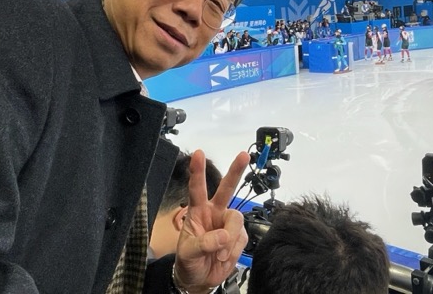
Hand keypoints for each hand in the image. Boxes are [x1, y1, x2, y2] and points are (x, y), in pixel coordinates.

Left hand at [174, 150, 249, 292]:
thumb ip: (204, 243)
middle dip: (235, 171)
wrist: (199, 280)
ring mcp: (227, 224)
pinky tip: (224, 257)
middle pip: (227, 189)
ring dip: (229, 239)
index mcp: (197, 212)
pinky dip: (234, 250)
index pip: (197, 188)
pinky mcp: (238, 237)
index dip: (197, 171)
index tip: (198, 154)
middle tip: (244, 155)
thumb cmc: (188, 262)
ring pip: (237, 220)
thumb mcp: (188, 253)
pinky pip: (242, 238)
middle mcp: (214, 213)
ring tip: (219, 255)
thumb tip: (223, 236)